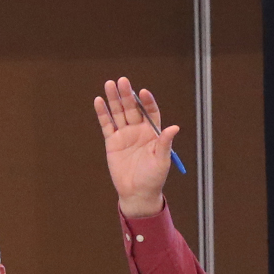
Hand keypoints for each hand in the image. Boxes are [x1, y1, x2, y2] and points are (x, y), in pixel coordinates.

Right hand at [93, 77, 176, 218]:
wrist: (137, 193)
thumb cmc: (153, 178)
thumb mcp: (162, 161)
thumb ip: (165, 143)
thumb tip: (175, 127)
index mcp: (152, 133)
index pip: (150, 112)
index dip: (147, 102)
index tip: (143, 92)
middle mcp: (138, 130)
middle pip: (132, 108)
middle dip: (127, 94)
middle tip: (122, 80)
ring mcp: (124, 135)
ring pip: (118, 113)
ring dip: (114, 99)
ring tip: (109, 84)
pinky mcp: (112, 142)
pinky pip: (107, 125)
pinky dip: (103, 113)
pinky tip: (99, 101)